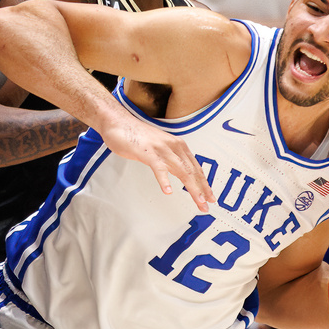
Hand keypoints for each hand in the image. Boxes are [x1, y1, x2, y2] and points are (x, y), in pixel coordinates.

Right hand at [98, 118, 214, 211]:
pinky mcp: (148, 152)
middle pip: (192, 171)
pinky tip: (168, 190)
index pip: (196, 167)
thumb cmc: (137, 137)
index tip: (210, 197)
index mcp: (178, 145)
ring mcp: (161, 148)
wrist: (118, 122)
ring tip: (198, 201)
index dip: (204, 183)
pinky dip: (164, 180)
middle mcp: (174, 146)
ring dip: (192, 188)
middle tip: (207, 205)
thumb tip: (181, 173)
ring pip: (182, 170)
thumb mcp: (160, 148)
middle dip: (202, 189)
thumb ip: (170, 159)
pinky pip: (159, 168)